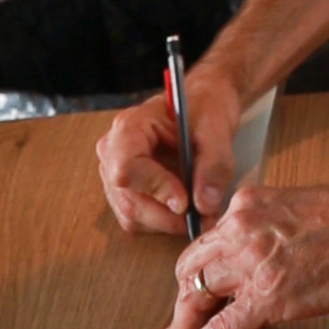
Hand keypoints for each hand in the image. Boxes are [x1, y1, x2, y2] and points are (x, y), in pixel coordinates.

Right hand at [96, 67, 242, 234]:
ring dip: (168, 222)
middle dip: (168, 215)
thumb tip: (204, 205)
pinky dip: (164, 222)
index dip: (155, 189)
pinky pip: (137, 219)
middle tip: (204, 217)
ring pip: (131, 215)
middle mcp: (112, 151)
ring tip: (200, 211)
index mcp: (129, 127)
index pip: (125, 168)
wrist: (199, 106)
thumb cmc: (203, 109)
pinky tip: (185, 208)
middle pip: (128, 200)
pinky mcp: (123, 190)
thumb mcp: (216, 130)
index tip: (186, 201)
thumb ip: (213, 166)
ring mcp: (113, 172)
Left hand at [159, 178, 328, 328]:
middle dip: (182, 297)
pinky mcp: (269, 295)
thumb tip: (256, 257)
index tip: (191, 288)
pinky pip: (222, 326)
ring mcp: (252, 262)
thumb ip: (266, 229)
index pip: (206, 244)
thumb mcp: (295, 208)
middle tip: (178, 320)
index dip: (196, 272)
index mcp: (246, 206)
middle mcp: (240, 229)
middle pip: (191, 268)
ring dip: (184, 322)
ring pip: (198, 295)